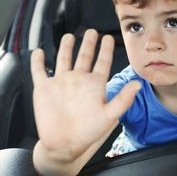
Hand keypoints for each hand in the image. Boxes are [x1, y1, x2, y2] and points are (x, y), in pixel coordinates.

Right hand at [31, 29, 139, 161]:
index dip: (106, 49)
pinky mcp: (45, 89)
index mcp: (95, 84)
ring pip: (64, 59)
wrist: (65, 145)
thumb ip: (124, 99)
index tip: (109, 37)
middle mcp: (79, 80)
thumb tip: (138, 84)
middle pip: (85, 56)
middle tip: (92, 31)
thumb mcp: (110, 115)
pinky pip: (40, 71)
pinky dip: (38, 62)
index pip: (103, 61)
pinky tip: (39, 52)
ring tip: (70, 36)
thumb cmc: (89, 132)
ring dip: (66, 47)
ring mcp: (62, 83)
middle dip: (88, 43)